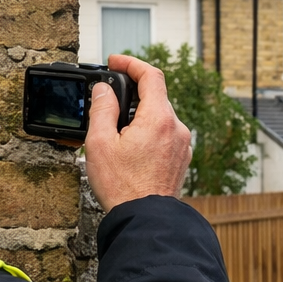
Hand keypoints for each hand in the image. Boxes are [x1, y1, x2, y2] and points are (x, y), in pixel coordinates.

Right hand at [83, 54, 190, 209]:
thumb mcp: (100, 143)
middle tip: (109, 103)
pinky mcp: (181, 159)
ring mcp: (182, 145)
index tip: (115, 61)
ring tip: (117, 135)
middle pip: (155, 97)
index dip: (131, 63)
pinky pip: (165, 135)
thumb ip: (102, 109)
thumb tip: (104, 89)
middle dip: (132, 95)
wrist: (145, 220)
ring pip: (160, 118)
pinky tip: (132, 150)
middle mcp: (176, 128)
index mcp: (159, 119)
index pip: (151, 75)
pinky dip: (149, 133)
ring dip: (139, 117)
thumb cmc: (123, 187)